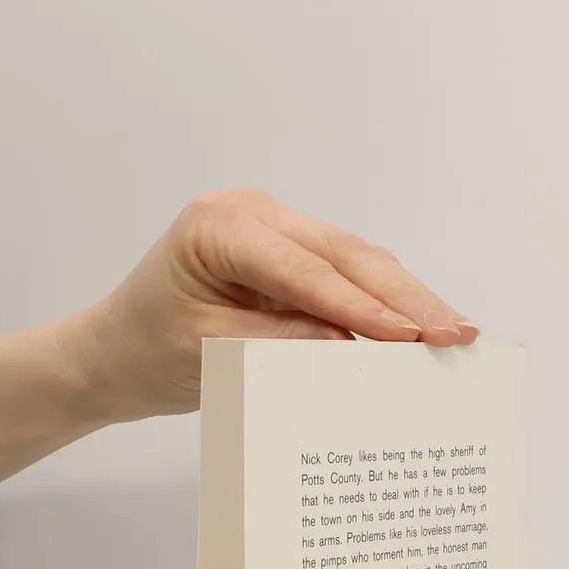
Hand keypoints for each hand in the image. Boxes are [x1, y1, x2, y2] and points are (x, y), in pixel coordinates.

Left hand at [64, 188, 478, 421]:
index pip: (304, 269)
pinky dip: (387, 298)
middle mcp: (254, 213)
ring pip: (357, 259)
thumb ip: (283, 342)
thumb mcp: (209, 353)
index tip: (408, 337)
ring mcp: (278, 227)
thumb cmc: (146, 352)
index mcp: (219, 225)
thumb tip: (356, 344)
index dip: (360, 305)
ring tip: (455, 330)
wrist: (113, 356)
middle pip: (344, 255)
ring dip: (407, 297)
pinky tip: (425, 323)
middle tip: (455, 331)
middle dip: (404, 297)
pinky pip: (349, 272)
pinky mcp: (293, 252)